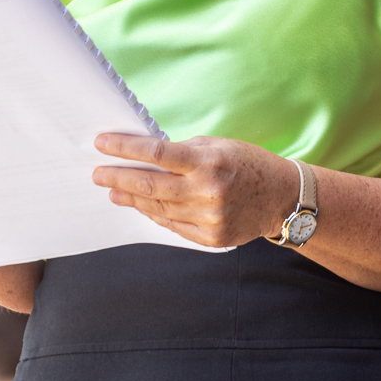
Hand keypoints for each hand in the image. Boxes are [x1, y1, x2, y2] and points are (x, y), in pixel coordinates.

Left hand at [93, 134, 300, 247]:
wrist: (283, 198)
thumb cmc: (249, 164)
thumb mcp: (220, 146)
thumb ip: (185, 152)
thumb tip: (146, 155)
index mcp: (210, 162)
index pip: (157, 153)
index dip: (125, 148)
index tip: (102, 143)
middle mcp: (207, 192)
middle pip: (149, 184)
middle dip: (118, 177)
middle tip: (97, 173)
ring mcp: (208, 218)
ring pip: (157, 207)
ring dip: (131, 198)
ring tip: (113, 189)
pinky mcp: (210, 237)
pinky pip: (172, 225)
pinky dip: (153, 213)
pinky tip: (140, 204)